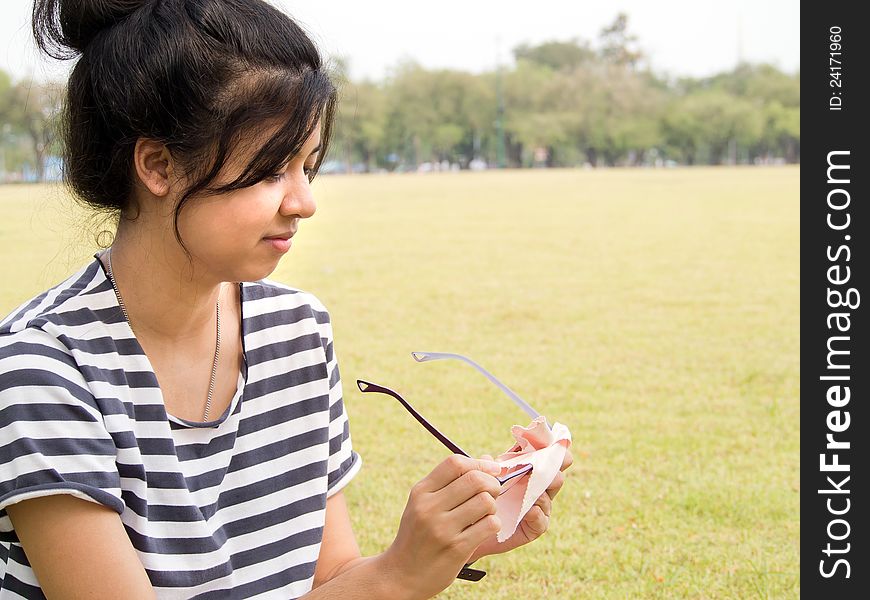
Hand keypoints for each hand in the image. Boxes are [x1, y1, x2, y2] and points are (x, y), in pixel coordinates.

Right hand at [381, 455, 504, 598]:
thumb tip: (488, 460)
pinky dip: (493, 524)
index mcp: (421, 492)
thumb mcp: (424, 503)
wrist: (401, 574)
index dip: (479, 463)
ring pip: (486, 502)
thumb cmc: (418, 534)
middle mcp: (429, 507)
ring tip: (484, 514)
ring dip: (492, 507)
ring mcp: (442, 529)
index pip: (455, 463)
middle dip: (492, 484)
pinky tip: (483, 529)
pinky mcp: (456, 549)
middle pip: (475, 480)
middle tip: (492, 494)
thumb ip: (451, 482)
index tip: (492, 470)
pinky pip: (490, 525)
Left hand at [466, 447, 573, 562]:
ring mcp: (539, 507)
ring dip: (541, 490)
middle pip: (555, 475)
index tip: (551, 440)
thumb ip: (487, 468)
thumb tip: (488, 459)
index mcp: (528, 472)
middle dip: (554, 467)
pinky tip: (529, 510)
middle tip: (546, 464)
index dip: (551, 448)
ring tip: (533, 488)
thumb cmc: (480, 499)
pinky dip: (536, 514)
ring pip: (548, 496)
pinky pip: (542, 520)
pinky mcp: (535, 527)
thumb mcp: (484, 479)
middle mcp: (537, 488)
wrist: (473, 529)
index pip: (544, 458)